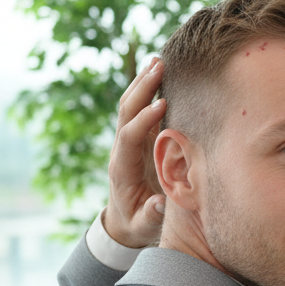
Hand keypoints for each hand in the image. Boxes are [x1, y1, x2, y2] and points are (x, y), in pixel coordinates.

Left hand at [104, 57, 166, 247]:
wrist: (124, 221)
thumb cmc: (137, 224)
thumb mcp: (143, 225)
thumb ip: (150, 215)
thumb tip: (158, 204)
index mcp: (122, 168)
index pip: (129, 136)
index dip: (144, 119)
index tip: (163, 103)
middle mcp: (122, 149)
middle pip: (125, 112)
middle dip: (141, 88)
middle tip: (160, 65)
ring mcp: (128, 142)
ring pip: (129, 105)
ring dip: (142, 82)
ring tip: (158, 60)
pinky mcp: (138, 139)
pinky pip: (139, 109)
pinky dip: (147, 89)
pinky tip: (160, 73)